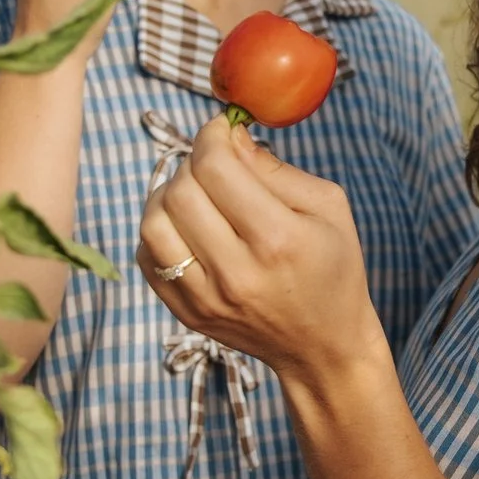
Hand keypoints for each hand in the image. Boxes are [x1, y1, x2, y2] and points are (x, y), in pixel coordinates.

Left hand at [137, 118, 384, 385]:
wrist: (322, 346)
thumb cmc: (332, 268)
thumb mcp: (327, 207)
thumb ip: (275, 168)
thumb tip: (228, 137)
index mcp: (278, 239)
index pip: (215, 168)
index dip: (211, 137)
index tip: (220, 132)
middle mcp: (236, 272)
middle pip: (180, 192)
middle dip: (192, 164)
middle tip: (213, 165)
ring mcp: (205, 298)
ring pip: (152, 224)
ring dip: (167, 196)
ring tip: (194, 195)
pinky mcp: (186, 313)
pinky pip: (146, 258)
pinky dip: (160, 231)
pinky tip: (187, 228)